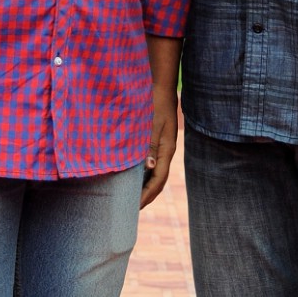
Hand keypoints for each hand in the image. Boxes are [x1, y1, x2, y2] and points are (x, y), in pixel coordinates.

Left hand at [141, 88, 177, 207]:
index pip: (158, 180)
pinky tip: (131, 177)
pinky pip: (150, 164)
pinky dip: (141, 174)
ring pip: (154, 174)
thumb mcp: (152, 124)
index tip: (134, 207)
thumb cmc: (155, 103)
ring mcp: (162, 148)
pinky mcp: (156, 142)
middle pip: (158, 181)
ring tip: (130, 198)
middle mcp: (166, 152)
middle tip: (130, 210)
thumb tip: (150, 168)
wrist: (159, 86)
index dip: (146, 195)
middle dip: (146, 196)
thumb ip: (150, 145)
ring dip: (143, 187)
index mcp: (167, 150)